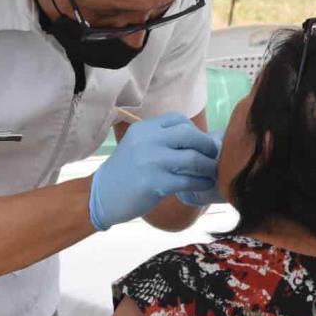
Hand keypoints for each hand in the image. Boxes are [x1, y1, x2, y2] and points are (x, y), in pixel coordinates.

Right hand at [89, 113, 217, 230]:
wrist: (101, 196)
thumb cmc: (125, 172)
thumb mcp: (138, 145)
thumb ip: (162, 140)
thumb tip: (200, 140)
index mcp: (144, 129)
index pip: (178, 120)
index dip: (195, 130)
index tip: (200, 143)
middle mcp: (148, 141)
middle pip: (190, 135)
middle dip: (207, 146)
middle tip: (214, 155)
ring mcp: (152, 162)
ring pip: (193, 158)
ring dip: (208, 166)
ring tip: (212, 172)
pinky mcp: (155, 183)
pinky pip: (188, 180)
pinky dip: (202, 182)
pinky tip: (204, 184)